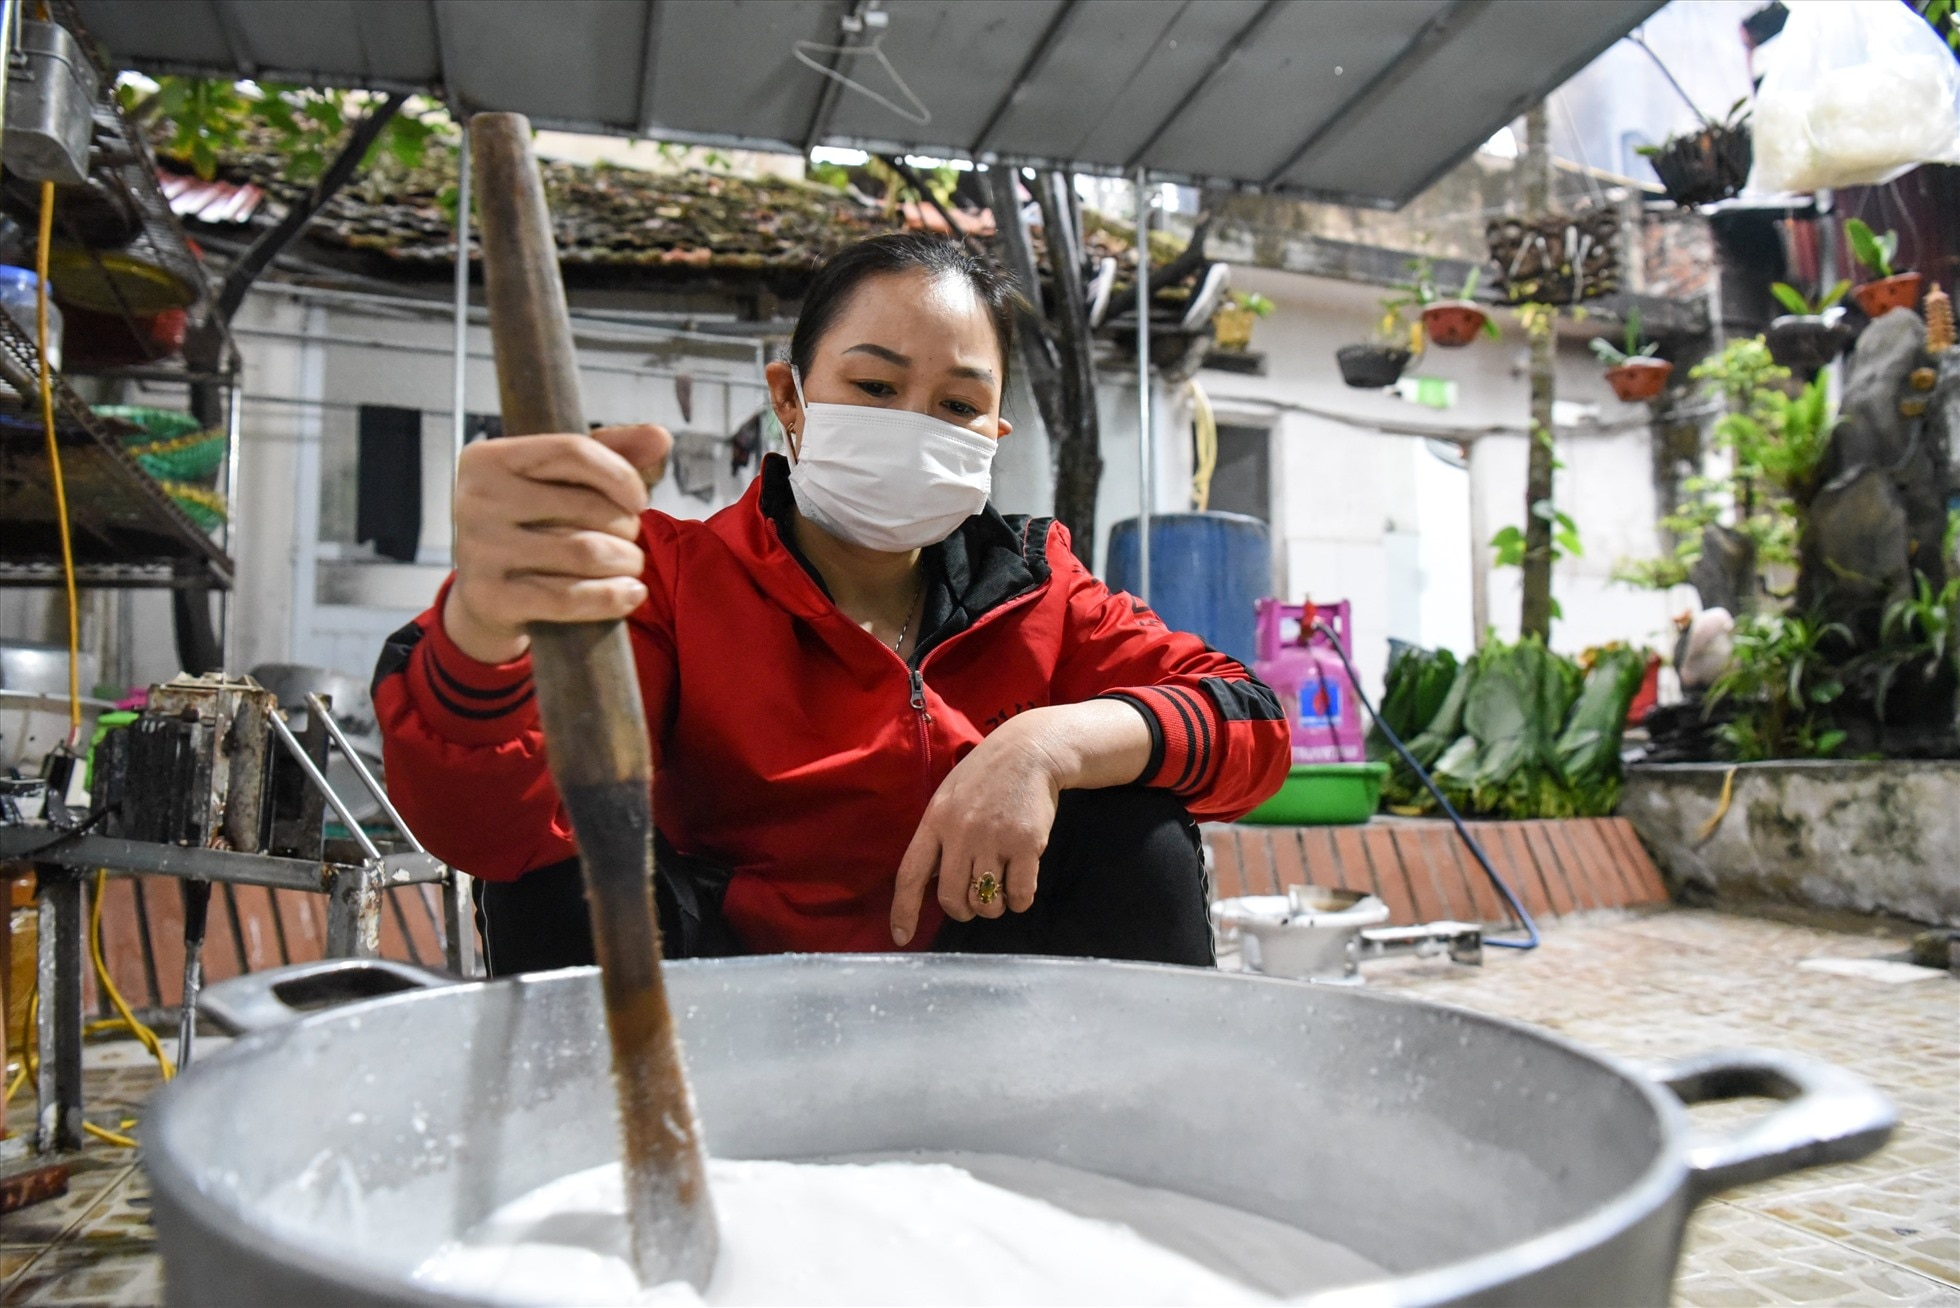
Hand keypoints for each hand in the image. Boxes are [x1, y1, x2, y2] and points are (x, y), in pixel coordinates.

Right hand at [445, 425, 671, 662]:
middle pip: (586, 507)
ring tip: (631, 564)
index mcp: (489, 458)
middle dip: (626, 526)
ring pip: (586, 552)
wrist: (485, 597)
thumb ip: (612, 453)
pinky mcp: (490, 597)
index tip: (640, 499)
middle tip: (629, 539)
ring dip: (626, 561)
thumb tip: (659, 436)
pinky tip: (630, 593)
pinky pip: (570, 598)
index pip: (573, 451)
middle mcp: (476, 499)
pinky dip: (612, 597)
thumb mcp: (563, 482)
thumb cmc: (531, 527)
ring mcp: (479, 549)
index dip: (621, 475)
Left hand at [889, 714, 1065, 945]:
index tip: (902, 937)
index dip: (904, 910)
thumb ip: (939, 836)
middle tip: (975, 899)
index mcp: (935, 821)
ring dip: (993, 906)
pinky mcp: (1027, 844)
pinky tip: (1021, 886)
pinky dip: (1020, 900)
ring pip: (986, 903)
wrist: (1030, 750)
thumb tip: (933, 880)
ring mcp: (994, 839)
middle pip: (952, 900)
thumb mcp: (949, 798)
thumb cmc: (986, 776)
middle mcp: (961, 833)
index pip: (910, 875)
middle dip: (963, 910)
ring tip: (1000, 888)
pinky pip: (1019, 895)